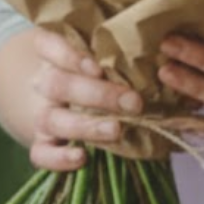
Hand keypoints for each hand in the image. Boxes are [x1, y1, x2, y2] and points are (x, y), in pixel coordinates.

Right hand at [29, 28, 143, 171]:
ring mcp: (40, 114)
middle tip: (133, 102)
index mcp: (53, 53)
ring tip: (115, 130)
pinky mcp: (40, 143)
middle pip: (59, 84)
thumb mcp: (97, 55)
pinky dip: (59, 158)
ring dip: (85, 125)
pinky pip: (41, 153)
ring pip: (51, 119)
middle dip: (98, 94)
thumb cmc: (91, 71)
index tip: (99, 67)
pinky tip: (82, 158)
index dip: (70, 55)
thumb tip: (163, 60)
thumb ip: (117, 55)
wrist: (58, 99)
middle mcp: (43, 82)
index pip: (48, 45)